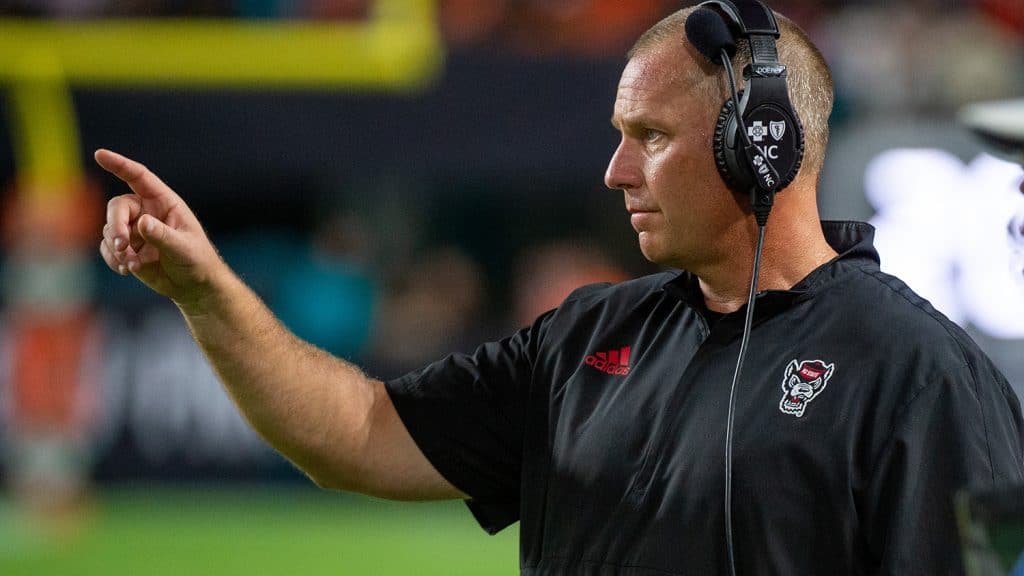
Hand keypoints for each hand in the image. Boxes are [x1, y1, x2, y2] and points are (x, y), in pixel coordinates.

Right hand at [97, 149, 226, 310]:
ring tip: (132, 265)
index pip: (139, 178)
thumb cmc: (197, 261)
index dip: (120, 165)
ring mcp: (134, 231)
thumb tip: (142, 223)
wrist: (193, 286)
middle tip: (122, 246)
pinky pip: (108, 248)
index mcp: (164, 203)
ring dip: (117, 248)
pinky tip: (128, 270)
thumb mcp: (184, 248)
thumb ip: (163, 236)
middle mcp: (146, 212)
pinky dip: (113, 259)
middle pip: (118, 207)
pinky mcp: (127, 249)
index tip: (100, 154)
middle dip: (116, 225)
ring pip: (110, 229)